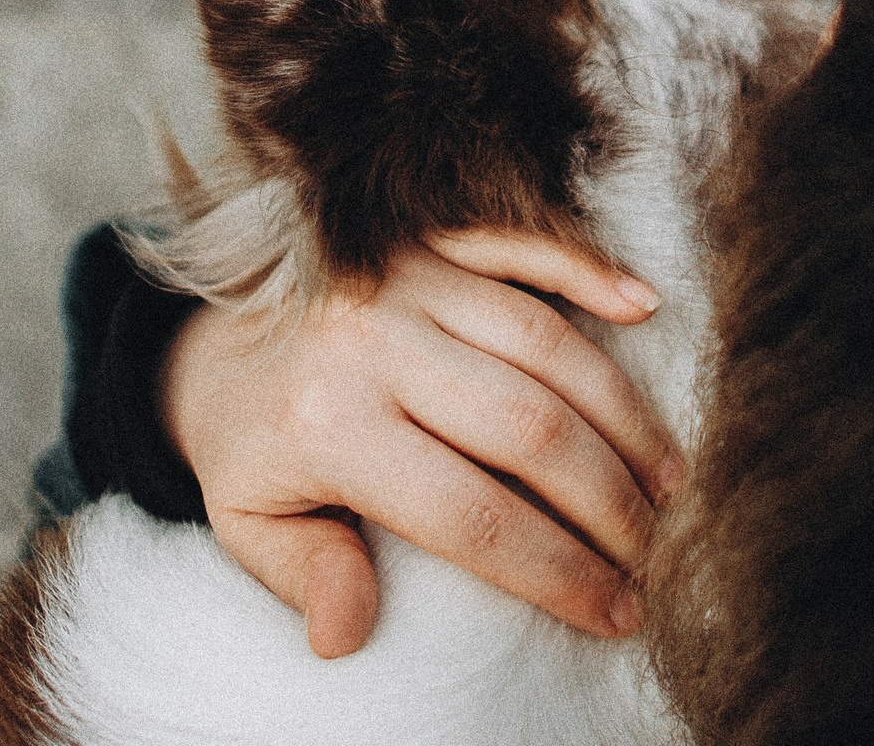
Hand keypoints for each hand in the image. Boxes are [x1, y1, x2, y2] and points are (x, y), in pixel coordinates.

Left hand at [159, 228, 683, 658]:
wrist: (205, 336)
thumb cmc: (246, 444)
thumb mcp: (248, 521)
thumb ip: (303, 573)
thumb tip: (344, 635)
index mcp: (330, 424)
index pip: (471, 514)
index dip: (557, 569)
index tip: (617, 611)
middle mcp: (374, 341)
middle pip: (528, 427)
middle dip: (609, 500)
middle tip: (653, 552)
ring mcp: (405, 277)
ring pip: (544, 342)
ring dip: (621, 413)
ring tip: (667, 482)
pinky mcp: (425, 237)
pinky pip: (520, 245)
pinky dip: (588, 269)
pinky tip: (646, 306)